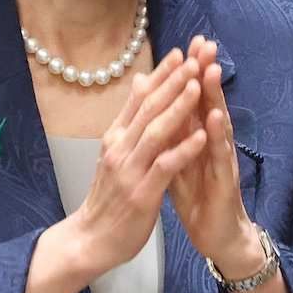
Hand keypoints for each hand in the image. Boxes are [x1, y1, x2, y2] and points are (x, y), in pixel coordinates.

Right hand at [66, 48, 206, 274]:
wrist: (91, 239)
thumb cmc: (109, 197)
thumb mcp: (115, 153)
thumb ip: (130, 121)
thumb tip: (139, 84)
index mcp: (116, 136)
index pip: (139, 98)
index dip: (159, 74)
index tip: (179, 53)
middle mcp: (120, 147)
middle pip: (148, 108)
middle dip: (172, 82)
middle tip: (193, 59)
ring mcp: (130, 170)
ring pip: (156, 131)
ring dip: (178, 107)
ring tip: (198, 86)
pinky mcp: (142, 193)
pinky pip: (165, 166)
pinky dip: (183, 149)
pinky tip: (200, 135)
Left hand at [170, 37, 264, 279]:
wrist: (215, 235)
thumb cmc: (197, 194)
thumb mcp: (177, 156)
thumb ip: (169, 129)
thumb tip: (154, 101)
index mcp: (197, 135)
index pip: (194, 97)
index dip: (191, 71)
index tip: (187, 42)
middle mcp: (213, 141)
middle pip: (209, 101)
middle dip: (206, 72)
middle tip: (205, 43)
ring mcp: (221, 159)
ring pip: (218, 122)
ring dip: (215, 96)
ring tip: (211, 70)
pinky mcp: (225, 181)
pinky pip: (219, 156)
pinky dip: (217, 136)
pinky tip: (216, 118)